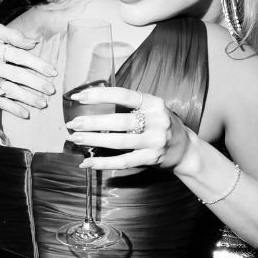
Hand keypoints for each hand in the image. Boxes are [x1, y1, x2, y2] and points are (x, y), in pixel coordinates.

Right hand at [0, 23, 53, 117]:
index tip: (52, 72)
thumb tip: (34, 43)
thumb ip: (14, 36)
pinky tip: (25, 113)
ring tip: (42, 103)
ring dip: (27, 98)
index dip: (37, 64)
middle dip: (36, 83)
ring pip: (8, 90)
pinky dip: (12, 108)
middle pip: (16, 75)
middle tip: (51, 90)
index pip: (19, 56)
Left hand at [64, 86, 192, 170]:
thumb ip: (129, 105)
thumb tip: (92, 100)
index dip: (100, 95)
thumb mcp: (151, 109)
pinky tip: (87, 162)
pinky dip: (103, 163)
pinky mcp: (152, 159)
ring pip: (119, 142)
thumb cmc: (160, 125)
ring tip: (75, 139)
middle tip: (72, 124)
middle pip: (119, 121)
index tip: (79, 97)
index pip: (123, 95)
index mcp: (154, 103)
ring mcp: (155, 141)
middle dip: (92, 123)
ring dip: (94, 140)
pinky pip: (123, 161)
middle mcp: (157, 121)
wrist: (185, 149)